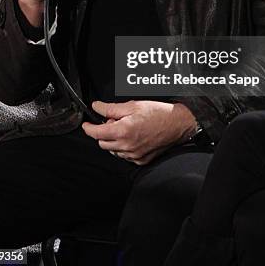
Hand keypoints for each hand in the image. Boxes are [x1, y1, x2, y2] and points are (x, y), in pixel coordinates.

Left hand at [82, 100, 196, 164]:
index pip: (96, 133)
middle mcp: (127, 146)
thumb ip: (111, 108)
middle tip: (114, 121)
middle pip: (103, 143)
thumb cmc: (158, 113)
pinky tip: (133, 137)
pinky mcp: (140, 160)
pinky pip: (125, 156)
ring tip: (126, 128)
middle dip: (103, 132)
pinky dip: (124, 147)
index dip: (89, 128)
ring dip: (114, 140)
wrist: (177, 123)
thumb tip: (97, 107)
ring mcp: (134, 155)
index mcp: (123, 131)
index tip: (87, 125)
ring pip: (113, 150)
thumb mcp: (133, 105)